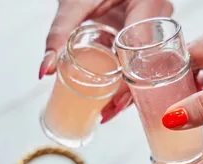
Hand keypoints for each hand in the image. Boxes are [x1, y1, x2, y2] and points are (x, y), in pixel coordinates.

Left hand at [39, 0, 172, 122]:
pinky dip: (127, 78)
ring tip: (109, 111)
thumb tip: (46, 70)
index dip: (130, 83)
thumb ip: (60, 33)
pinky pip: (140, 62)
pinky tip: (115, 94)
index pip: (142, 53)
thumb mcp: (75, 3)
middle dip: (128, 95)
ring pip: (146, 68)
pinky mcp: (143, 37)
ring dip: (128, 91)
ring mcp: (152, 31)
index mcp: (148, 5)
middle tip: (107, 113)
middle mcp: (157, 21)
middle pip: (146, 68)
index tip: (114, 104)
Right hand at [162, 20, 202, 131]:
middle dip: (179, 83)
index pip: (194, 49)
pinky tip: (192, 110)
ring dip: (188, 93)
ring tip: (173, 108)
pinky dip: (199, 100)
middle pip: (194, 63)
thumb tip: (172, 117)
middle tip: (161, 101)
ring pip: (200, 77)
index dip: (172, 69)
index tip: (152, 88)